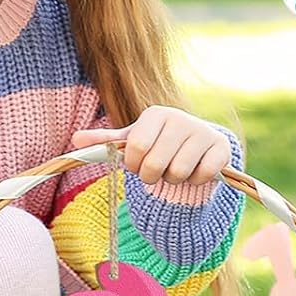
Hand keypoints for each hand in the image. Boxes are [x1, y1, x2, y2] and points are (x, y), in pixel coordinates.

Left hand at [71, 105, 230, 186]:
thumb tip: (75, 140)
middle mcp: (180, 118)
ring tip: (176, 169)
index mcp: (156, 114)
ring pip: (178, 174)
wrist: (199, 143)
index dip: (133, 164)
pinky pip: (202, 176)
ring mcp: (202, 132)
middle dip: (152, 176)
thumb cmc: (159, 142)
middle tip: (157, 170)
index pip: (135, 148)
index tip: (138, 163)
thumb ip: (106, 141)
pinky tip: (195, 170)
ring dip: (173, 180)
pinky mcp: (221, 149)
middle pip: (155, 165)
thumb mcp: (133, 139)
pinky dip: (195, 181)